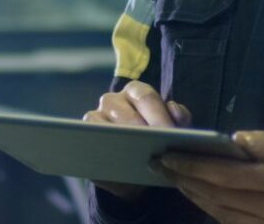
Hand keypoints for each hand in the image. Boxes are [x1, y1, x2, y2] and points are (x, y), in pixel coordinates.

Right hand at [82, 80, 191, 201]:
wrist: (134, 170)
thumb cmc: (154, 142)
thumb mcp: (171, 130)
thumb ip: (179, 119)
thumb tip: (176, 114)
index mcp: (136, 92)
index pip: (147, 97)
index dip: (158, 115)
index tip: (168, 134)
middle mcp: (113, 100)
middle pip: (125, 112)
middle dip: (142, 132)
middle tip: (153, 149)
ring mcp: (95, 115)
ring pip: (104, 124)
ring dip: (120, 140)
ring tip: (134, 156)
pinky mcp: (84, 133)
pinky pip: (89, 137)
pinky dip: (101, 148)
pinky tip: (115, 160)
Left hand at [155, 126, 263, 223]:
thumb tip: (233, 141)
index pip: (226, 175)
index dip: (194, 166)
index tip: (169, 155)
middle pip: (218, 196)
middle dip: (185, 180)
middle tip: (161, 165)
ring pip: (220, 214)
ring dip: (194, 196)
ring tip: (174, 178)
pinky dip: (210, 209)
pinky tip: (198, 195)